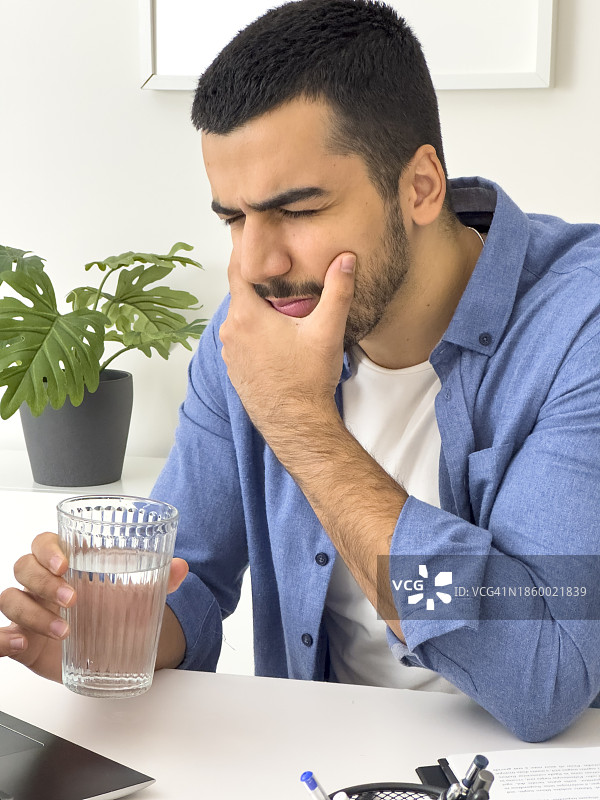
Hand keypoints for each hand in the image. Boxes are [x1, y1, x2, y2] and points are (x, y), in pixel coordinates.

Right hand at [0, 532, 188, 681]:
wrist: (117, 645)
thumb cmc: (118, 609)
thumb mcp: (141, 594)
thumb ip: (163, 578)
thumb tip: (181, 567)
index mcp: (67, 564)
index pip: (43, 543)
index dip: (48, 550)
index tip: (66, 563)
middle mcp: (44, 584)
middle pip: (24, 568)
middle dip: (45, 582)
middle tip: (73, 599)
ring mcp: (32, 611)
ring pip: (11, 599)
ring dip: (32, 613)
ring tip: (63, 630)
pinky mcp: (26, 642)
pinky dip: (2, 638)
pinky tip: (19, 642)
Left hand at [219, 251, 355, 442]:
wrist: (296, 423)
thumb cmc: (308, 380)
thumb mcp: (327, 331)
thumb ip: (338, 291)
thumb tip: (346, 259)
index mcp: (246, 316)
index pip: (236, 269)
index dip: (244, 251)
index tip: (254, 238)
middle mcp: (231, 332)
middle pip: (242, 294)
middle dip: (261, 285)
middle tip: (285, 278)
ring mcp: (231, 353)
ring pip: (242, 318)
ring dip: (259, 311)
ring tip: (285, 311)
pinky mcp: (235, 369)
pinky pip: (243, 340)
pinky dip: (256, 333)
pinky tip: (278, 339)